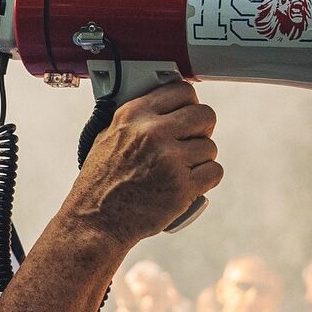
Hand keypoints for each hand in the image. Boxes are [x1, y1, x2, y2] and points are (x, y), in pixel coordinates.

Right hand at [57, 82, 220, 246]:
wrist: (96, 220)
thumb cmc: (100, 182)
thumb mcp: (107, 136)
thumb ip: (135, 120)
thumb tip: (162, 106)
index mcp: (134, 115)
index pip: (182, 90)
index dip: (189, 103)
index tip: (187, 114)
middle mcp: (153, 133)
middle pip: (205, 115)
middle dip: (203, 129)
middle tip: (192, 141)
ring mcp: (169, 159)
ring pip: (210, 147)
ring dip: (202, 159)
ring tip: (184, 169)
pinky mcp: (182, 186)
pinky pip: (214, 172)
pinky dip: (206, 179)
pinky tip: (192, 183)